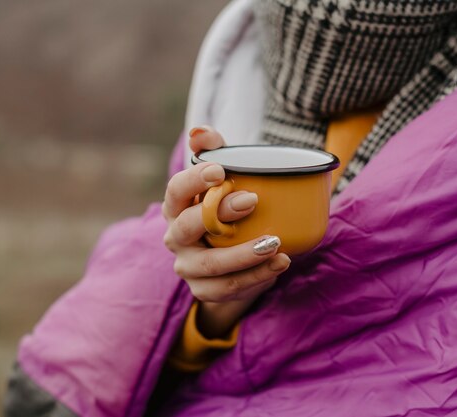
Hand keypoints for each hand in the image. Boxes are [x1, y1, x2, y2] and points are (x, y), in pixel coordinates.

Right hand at [162, 126, 290, 337]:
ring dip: (244, 254)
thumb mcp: (223, 179)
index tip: (220, 171)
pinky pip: (228, 287)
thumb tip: (199, 132)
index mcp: (176, 207)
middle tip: (252, 200)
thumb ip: (216, 151)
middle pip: (189, 227)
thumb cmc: (226, 209)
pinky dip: (256, 276)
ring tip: (276, 243)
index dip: (193, 181)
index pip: (175, 191)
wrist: (232, 258)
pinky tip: (281, 262)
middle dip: (219, 213)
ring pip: (211, 264)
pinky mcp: (204, 290)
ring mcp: (188, 266)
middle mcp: (176, 237)